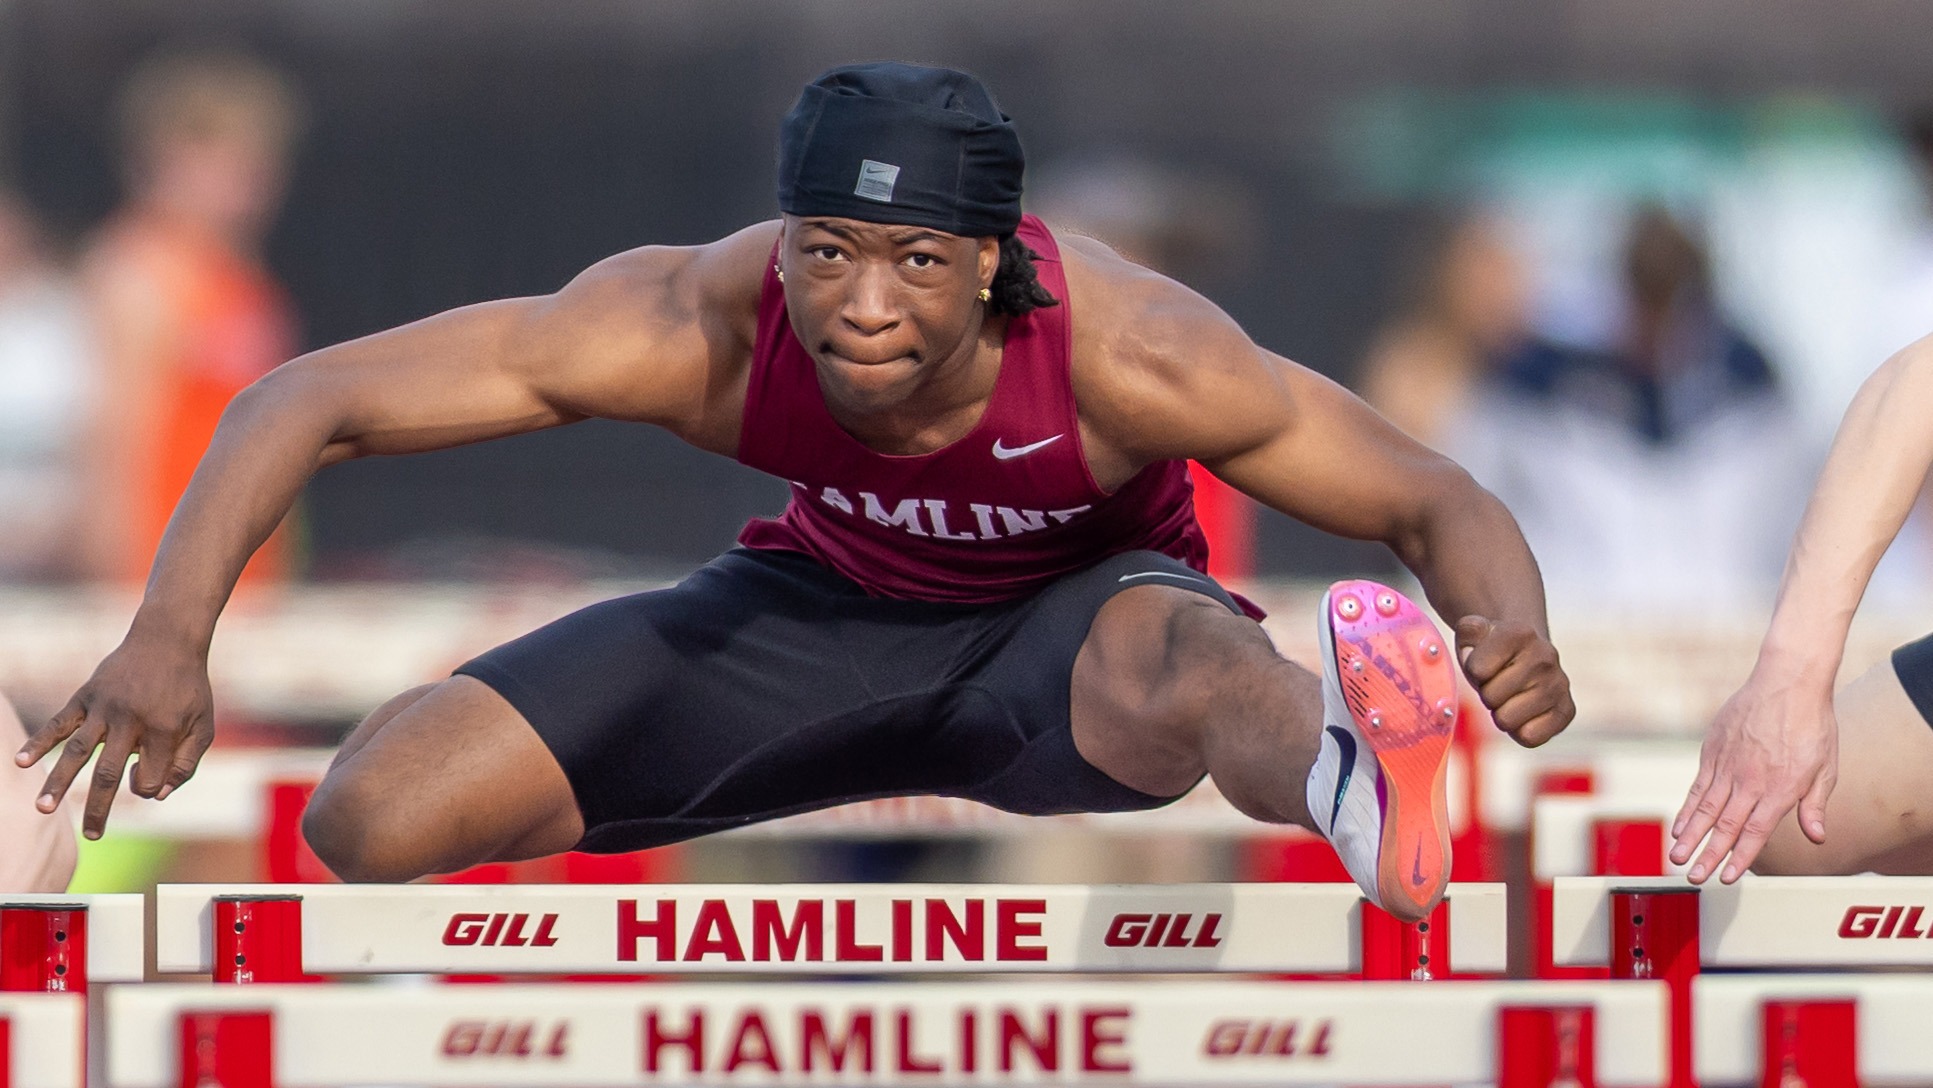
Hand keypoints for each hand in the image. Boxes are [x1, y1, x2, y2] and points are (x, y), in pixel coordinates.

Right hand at [14, 636, 214, 838]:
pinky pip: (59, 722)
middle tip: (92, 837)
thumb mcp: (203, 726)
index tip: (143, 776)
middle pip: (108, 773)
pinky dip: (39, 741)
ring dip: (59, 781)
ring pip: (78, 751)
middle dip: (99, 808)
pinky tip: (20, 762)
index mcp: (162, 729)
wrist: (167, 640)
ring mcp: (104, 708)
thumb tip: (156, 797)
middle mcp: (131, 720)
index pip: (148, 776)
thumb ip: (185, 764)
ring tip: (43, 809)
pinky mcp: (86, 696)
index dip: (147, 786)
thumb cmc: (188, 689)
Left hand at [1454, 616, 1573, 747]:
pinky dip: (1520, 731)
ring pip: (1506, 720)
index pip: (1477, 669)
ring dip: (1501, 713)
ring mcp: (1559, 684)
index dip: (1473, 671)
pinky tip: (1525, 712)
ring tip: (1510, 697)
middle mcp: (1545, 656)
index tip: (1485, 664)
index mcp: (1520, 633)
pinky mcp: (1566, 711)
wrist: (1526, 659)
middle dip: (1487, 694)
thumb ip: (1467, 632)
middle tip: (1498, 684)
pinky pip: (1528, 738)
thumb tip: (1470, 643)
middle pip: (1490, 697)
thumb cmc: (1492, 652)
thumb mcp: (1474, 636)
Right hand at [1669, 677, 1835, 883]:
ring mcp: (1728, 765)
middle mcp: (1750, 781)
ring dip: (1690, 836)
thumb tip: (1816, 836)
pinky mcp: (1713, 750)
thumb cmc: (1811, 724)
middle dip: (1708, 854)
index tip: (1727, 877)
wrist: (1787, 683)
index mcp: (1780, 789)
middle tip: (1694, 876)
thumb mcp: (1826, 767)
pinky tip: (1678, 825)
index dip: (1740, 857)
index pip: (1756, 832)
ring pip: (1705, 808)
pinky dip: (1687, 808)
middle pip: (1725, 825)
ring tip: (1677, 857)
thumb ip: (1814, 804)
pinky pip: (1698, 785)